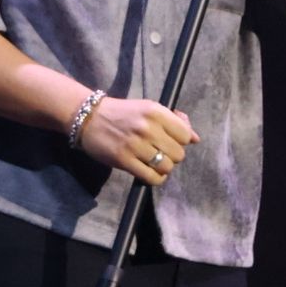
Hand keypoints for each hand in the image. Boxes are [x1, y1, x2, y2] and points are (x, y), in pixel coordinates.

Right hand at [76, 97, 199, 184]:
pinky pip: (152, 178)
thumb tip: (196, 138)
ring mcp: (136, 145)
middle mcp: (148, 128)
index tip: (171, 141)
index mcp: (156, 111)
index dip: (181, 141)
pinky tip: (149, 171)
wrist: (90, 118)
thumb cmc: (123, 113)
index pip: (185, 135)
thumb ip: (174, 121)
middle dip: (172, 155)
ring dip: (163, 167)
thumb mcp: (149, 108)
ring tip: (153, 161)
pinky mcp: (124, 160)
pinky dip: (155, 178)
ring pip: (167, 167)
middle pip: (178, 154)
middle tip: (160, 152)